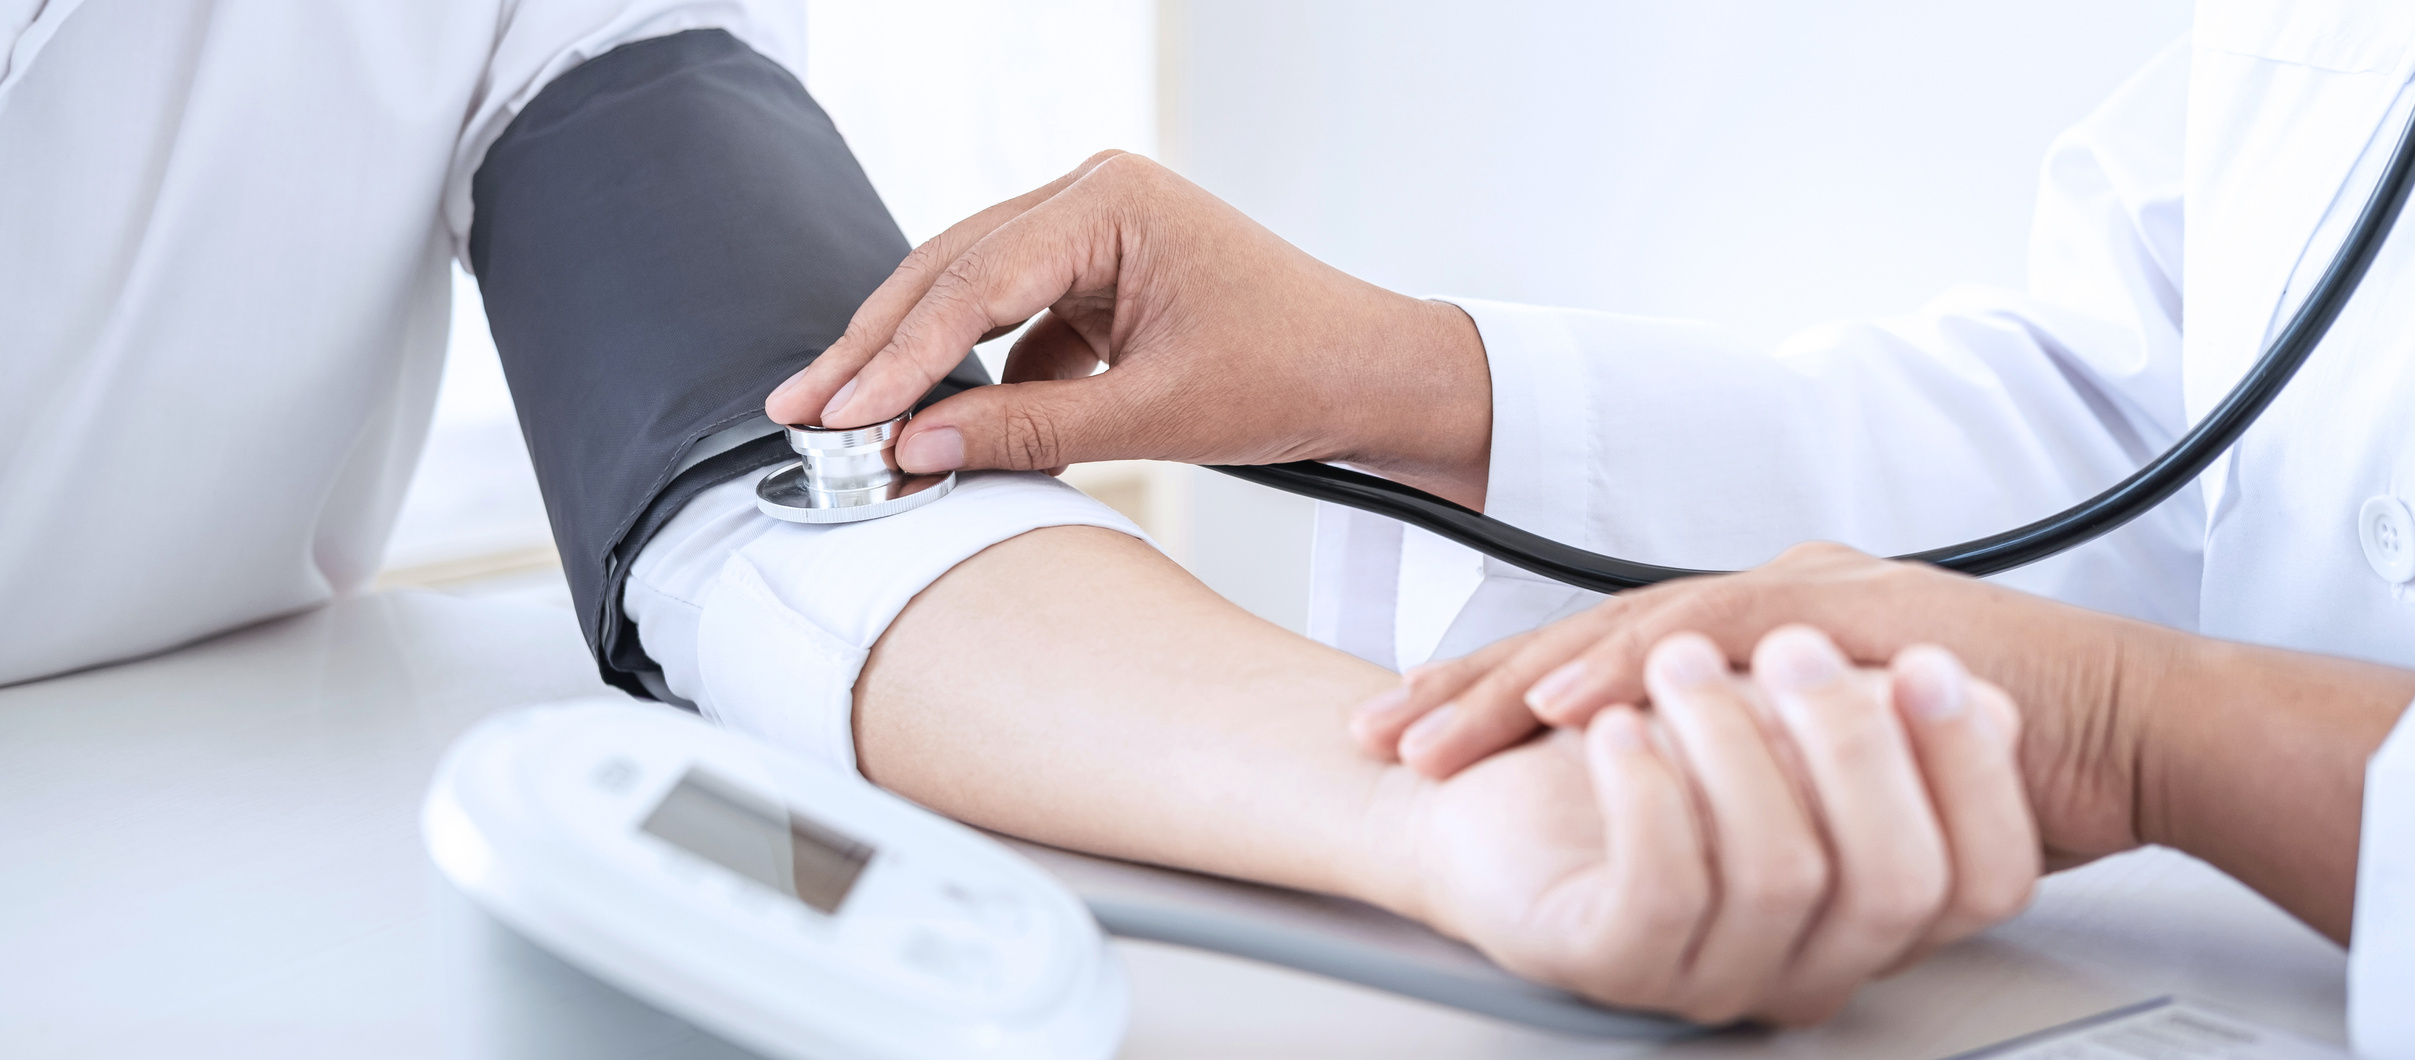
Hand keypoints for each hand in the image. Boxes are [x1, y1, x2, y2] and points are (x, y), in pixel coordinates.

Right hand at [762, 151, 1494, 507]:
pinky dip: (980, 378)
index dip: (895, 358)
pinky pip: (1015, 324)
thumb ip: (1029, 428)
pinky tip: (946, 431)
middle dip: (877, 351)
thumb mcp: (1156, 413)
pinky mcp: (1100, 278)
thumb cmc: (1295, 372)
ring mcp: (1093, 233)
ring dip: (918, 363)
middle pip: (950, 271)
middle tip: (801, 412)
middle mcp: (1092, 196)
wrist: (1373, 376)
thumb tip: (918, 449)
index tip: (836, 417)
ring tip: (849, 424)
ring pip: (971, 295)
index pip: (972, 281)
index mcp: (1109, 200)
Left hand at [1389, 626, 2035, 1024]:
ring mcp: (1796, 597)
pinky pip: (1715, 638)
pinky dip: (1634, 672)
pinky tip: (1565, 708)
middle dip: (1476, 687)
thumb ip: (1758, 754)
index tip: (1418, 730)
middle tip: (1382, 732)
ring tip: (1436, 731)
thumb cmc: (1988, 747)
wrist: (2122, 726)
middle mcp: (1758, 597)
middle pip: (1585, 637)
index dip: (1503, 694)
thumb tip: (1684, 789)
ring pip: (1625, 630)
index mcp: (1750, 629)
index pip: (1601, 660)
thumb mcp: (1841, 752)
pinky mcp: (1843, 613)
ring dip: (1523, 684)